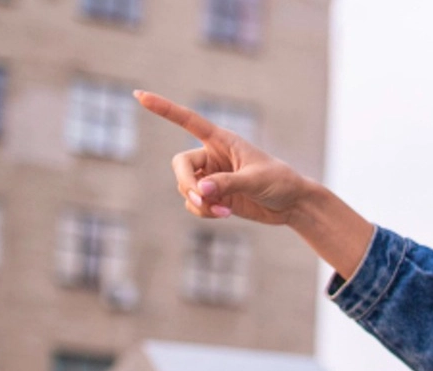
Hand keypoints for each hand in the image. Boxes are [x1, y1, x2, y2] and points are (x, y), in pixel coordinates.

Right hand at [135, 90, 311, 225]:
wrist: (292, 204)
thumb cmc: (280, 182)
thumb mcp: (256, 180)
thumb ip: (228, 184)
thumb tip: (201, 190)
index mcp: (222, 140)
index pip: (188, 120)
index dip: (164, 108)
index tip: (139, 95)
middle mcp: (212, 156)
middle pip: (179, 165)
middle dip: (187, 184)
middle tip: (203, 199)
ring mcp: (211, 177)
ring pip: (185, 188)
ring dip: (199, 202)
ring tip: (224, 210)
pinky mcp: (213, 196)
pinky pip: (194, 204)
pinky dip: (203, 211)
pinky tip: (224, 214)